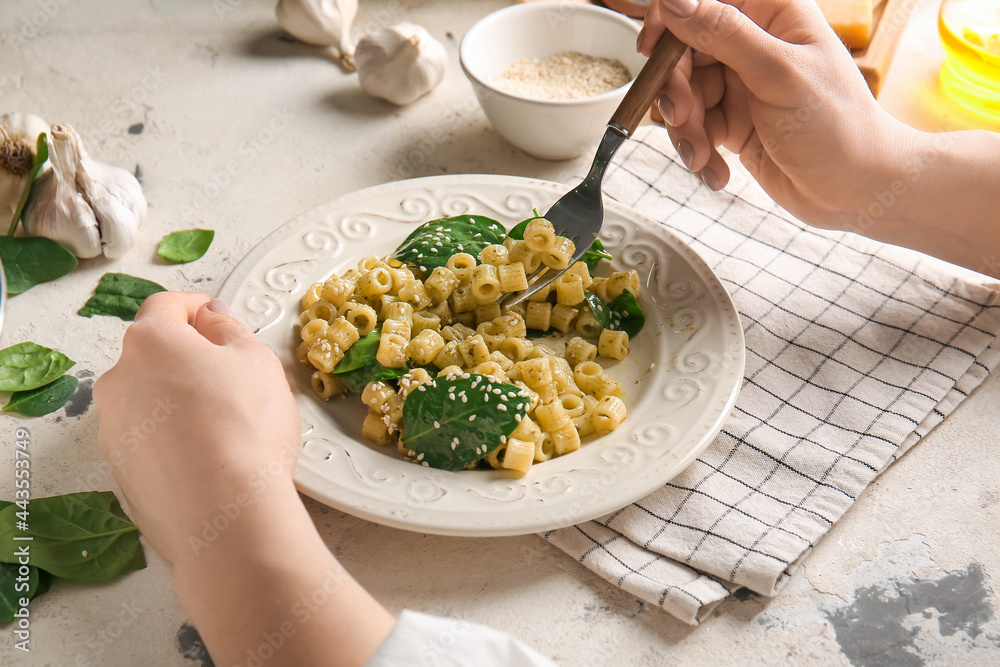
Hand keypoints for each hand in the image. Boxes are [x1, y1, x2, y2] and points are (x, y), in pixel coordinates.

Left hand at [95, 292, 393, 665]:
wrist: (226, 516)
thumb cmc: (246, 427)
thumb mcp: (256, 360)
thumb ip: (229, 328)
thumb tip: (211, 317)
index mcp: (149, 342)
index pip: (166, 306)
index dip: (196, 307)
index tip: (216, 317)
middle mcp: (118, 381)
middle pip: (152, 355)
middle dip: (187, 358)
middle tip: (231, 376)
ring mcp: (113, 430)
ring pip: (147, 400)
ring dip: (177, 401)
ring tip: (223, 424)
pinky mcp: (120, 473)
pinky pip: (148, 442)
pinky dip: (172, 440)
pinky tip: (208, 458)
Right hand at [639, 0, 915, 228]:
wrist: (856, 189)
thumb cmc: (838, 127)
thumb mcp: (778, 74)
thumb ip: (724, 33)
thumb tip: (675, 0)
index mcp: (773, 13)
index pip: (705, 1)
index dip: (670, 21)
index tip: (651, 49)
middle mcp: (754, 43)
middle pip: (684, 52)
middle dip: (677, 91)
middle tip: (682, 117)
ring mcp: (741, 83)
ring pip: (683, 94)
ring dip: (685, 130)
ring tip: (703, 156)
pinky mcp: (732, 120)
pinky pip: (694, 127)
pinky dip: (697, 150)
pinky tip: (716, 169)